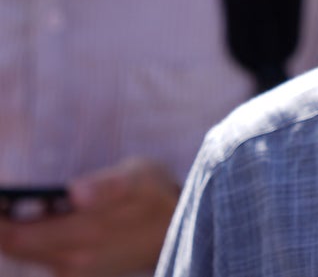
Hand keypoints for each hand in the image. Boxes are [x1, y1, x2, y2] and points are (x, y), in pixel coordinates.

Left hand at [0, 157, 180, 276]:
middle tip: (1, 198)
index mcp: (84, 231)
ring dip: (11, 230)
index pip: (13, 234)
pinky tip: (30, 219)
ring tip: (9, 205)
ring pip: (22, 251)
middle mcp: (73, 257)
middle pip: (11, 244)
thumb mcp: (140, 176)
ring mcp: (72, 268)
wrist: (176, 229)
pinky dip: (26, 238)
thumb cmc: (153, 193)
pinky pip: (36, 255)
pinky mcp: (73, 272)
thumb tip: (76, 192)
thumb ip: (108, 184)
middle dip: (2, 221)